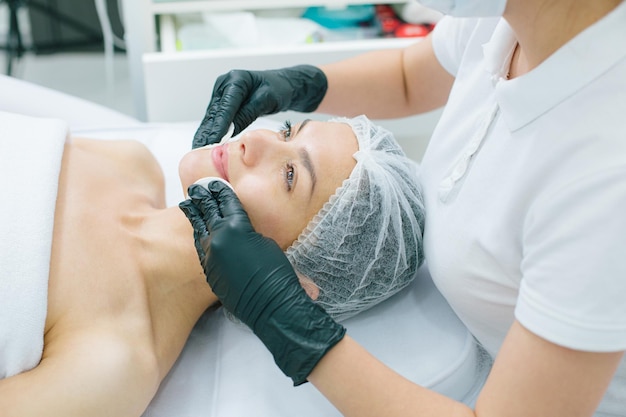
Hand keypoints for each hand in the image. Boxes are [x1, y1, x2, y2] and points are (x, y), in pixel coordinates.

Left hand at [179, 182, 344, 384]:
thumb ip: (247, 230)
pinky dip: (199, 236)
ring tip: (188, 204)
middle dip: (202, 199)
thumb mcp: (265, 241)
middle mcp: (218, 238)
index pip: (226, 202)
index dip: (219, 191)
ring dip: (195, 216)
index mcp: (235, 226)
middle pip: (207, 212)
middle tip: (196, 189)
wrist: (270, 303)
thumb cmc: (277, 272)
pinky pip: (201, 248)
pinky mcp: (209, 271)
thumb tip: (237, 229)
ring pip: (199, 230)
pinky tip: (198, 232)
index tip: (213, 184)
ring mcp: (210, 256)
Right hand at [192, 65, 327, 147]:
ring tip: (198, 148)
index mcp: (236, 80)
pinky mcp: (223, 102)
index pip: (225, 107)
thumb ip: (247, 113)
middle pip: (215, 112)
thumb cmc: (278, 90)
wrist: (283, 85)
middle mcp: (225, 84)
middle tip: (199, 149)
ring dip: (206, 132)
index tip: (212, 141)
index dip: (218, 126)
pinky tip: (205, 142)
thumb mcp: (266, 101)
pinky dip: (211, 130)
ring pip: (212, 116)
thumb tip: (229, 130)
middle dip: (207, 132)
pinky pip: (216, 118)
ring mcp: (223, 93)